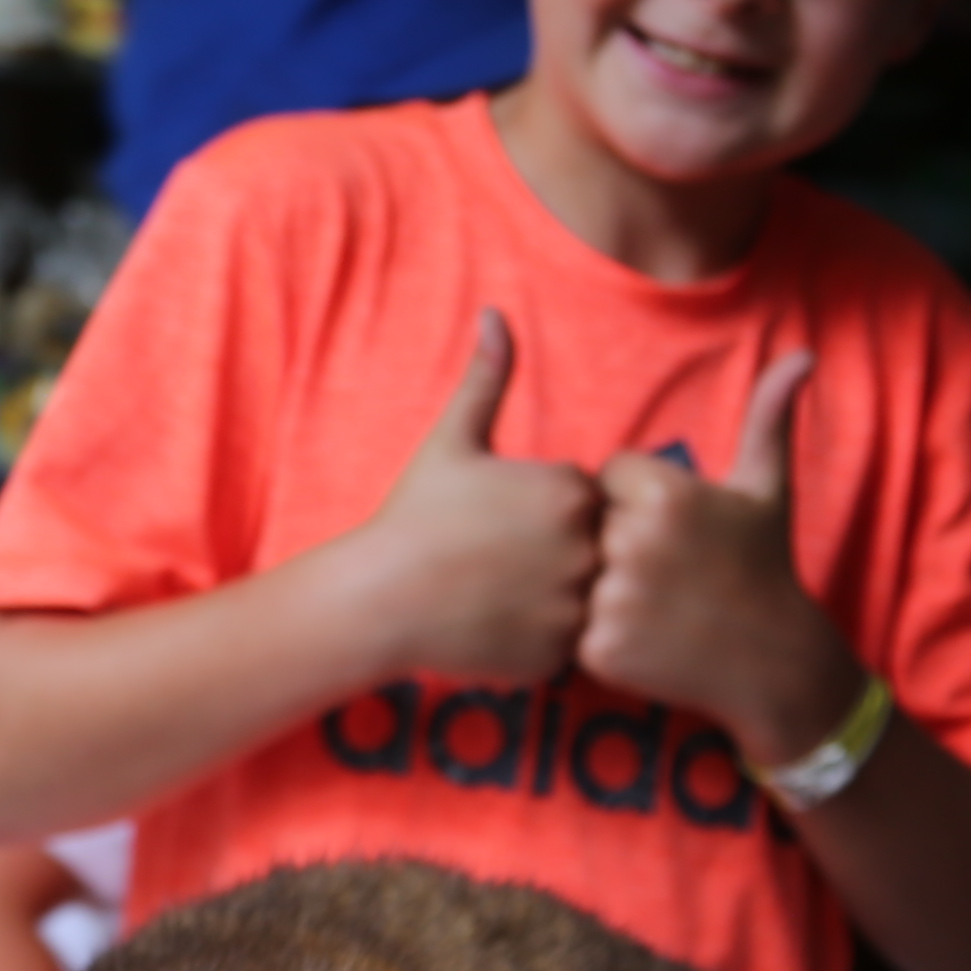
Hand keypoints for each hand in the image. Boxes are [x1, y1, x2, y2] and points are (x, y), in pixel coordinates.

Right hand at [341, 310, 598, 681]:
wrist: (376, 598)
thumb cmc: (414, 516)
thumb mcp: (452, 440)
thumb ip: (487, 379)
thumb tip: (494, 313)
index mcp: (570, 491)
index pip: (587, 501)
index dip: (544, 514)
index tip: (501, 525)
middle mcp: (584, 547)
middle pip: (593, 551)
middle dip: (556, 558)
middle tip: (500, 566)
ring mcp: (573, 607)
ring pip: (585, 602)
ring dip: (553, 601)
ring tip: (499, 597)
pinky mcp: (556, 657)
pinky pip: (566, 651)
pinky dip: (538, 643)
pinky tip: (494, 627)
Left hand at [582, 350, 857, 763]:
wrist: (773, 660)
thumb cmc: (765, 567)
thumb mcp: (768, 489)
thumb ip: (769, 417)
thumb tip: (803, 354)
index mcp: (663, 493)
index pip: (611, 477)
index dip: (638, 502)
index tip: (676, 532)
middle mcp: (634, 540)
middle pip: (591, 525)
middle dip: (617, 544)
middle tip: (666, 573)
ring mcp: (614, 597)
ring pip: (580, 576)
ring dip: (606, 589)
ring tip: (657, 605)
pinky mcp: (601, 647)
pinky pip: (576, 629)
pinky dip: (602, 636)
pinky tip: (646, 638)